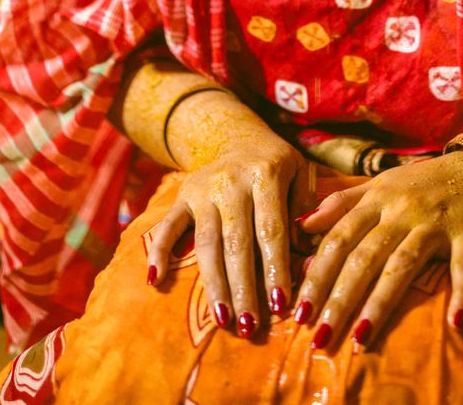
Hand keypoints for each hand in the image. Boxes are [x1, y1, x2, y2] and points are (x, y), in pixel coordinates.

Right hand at [146, 122, 311, 333]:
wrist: (237, 136)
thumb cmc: (276, 163)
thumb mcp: (300, 172)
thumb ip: (306, 206)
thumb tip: (305, 248)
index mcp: (265, 174)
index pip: (271, 229)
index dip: (275, 268)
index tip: (280, 305)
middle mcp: (231, 181)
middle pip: (237, 243)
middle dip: (244, 288)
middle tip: (249, 326)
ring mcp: (203, 190)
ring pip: (207, 243)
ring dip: (215, 284)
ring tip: (223, 320)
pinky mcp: (182, 196)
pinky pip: (168, 226)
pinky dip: (159, 251)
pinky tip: (156, 280)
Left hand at [293, 151, 462, 348]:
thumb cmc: (424, 182)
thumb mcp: (381, 184)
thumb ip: (342, 204)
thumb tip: (302, 226)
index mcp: (377, 199)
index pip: (339, 238)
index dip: (317, 274)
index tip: (297, 311)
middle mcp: (402, 211)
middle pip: (364, 257)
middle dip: (339, 299)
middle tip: (319, 337)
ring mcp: (436, 223)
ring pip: (403, 265)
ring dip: (380, 303)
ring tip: (359, 340)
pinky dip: (462, 293)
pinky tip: (455, 323)